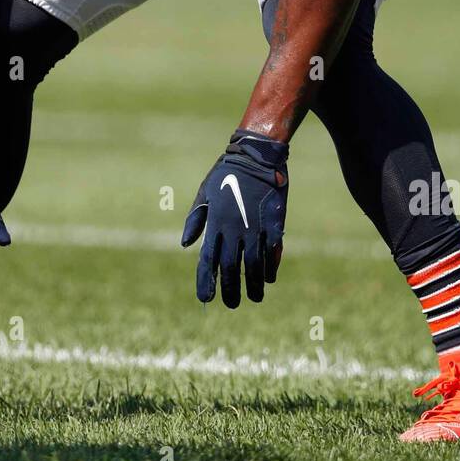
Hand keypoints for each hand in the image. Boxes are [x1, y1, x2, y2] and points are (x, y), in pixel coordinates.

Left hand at [181, 130, 288, 307]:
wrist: (257, 156)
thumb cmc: (227, 174)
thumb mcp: (204, 193)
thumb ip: (195, 220)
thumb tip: (185, 245)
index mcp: (215, 222)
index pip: (207, 260)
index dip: (206, 281)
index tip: (205, 298)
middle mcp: (234, 229)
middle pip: (230, 268)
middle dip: (230, 290)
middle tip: (232, 304)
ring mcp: (255, 227)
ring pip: (253, 265)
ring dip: (253, 285)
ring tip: (254, 298)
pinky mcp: (274, 224)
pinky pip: (271, 252)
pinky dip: (270, 267)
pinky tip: (268, 278)